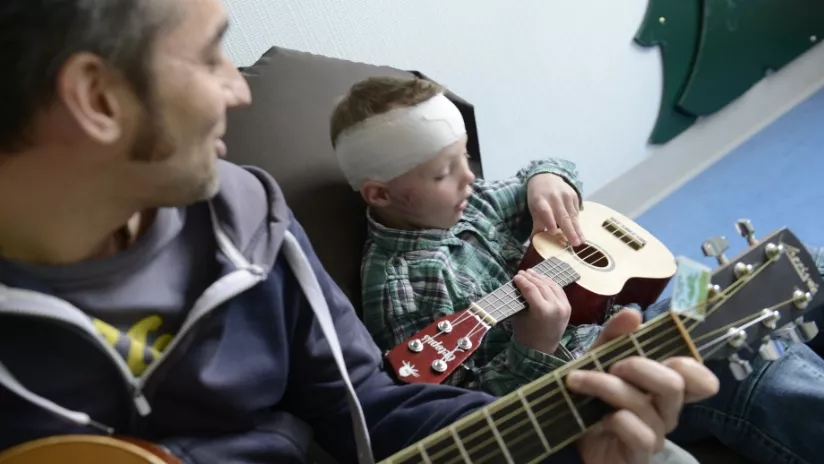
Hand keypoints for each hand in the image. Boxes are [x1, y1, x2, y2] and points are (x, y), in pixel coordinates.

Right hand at [510, 269, 570, 354]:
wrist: (541, 350)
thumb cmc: (526, 335)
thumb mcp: (518, 317)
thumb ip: (519, 300)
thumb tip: (518, 285)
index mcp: (542, 311)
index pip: (531, 289)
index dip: (522, 281)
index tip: (515, 276)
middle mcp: (556, 307)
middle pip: (541, 285)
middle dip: (530, 277)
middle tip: (522, 272)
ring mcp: (564, 307)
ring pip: (552, 286)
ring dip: (540, 278)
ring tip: (531, 273)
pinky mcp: (568, 308)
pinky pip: (559, 291)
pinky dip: (550, 283)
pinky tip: (543, 279)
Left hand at [527, 173, 583, 245]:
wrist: (547, 176)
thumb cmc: (538, 196)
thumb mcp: (534, 207)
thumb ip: (537, 223)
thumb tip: (535, 241)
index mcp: (541, 200)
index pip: (545, 211)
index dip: (549, 221)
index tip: (553, 233)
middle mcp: (554, 197)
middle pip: (563, 216)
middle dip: (570, 230)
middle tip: (575, 243)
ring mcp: (566, 195)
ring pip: (572, 215)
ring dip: (577, 229)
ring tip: (581, 241)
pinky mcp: (574, 195)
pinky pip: (576, 211)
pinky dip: (577, 222)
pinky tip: (579, 231)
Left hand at [569, 309, 719, 463]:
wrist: (569, 438)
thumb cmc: (592, 398)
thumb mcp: (598, 360)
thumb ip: (614, 337)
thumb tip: (634, 314)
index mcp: (664, 389)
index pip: (702, 381)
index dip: (691, 366)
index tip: (660, 354)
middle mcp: (666, 412)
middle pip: (674, 384)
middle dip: (639, 366)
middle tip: (612, 365)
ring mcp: (655, 435)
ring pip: (644, 405)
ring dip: (606, 386)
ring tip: (577, 380)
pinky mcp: (639, 455)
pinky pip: (639, 434)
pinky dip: (617, 420)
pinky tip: (597, 419)